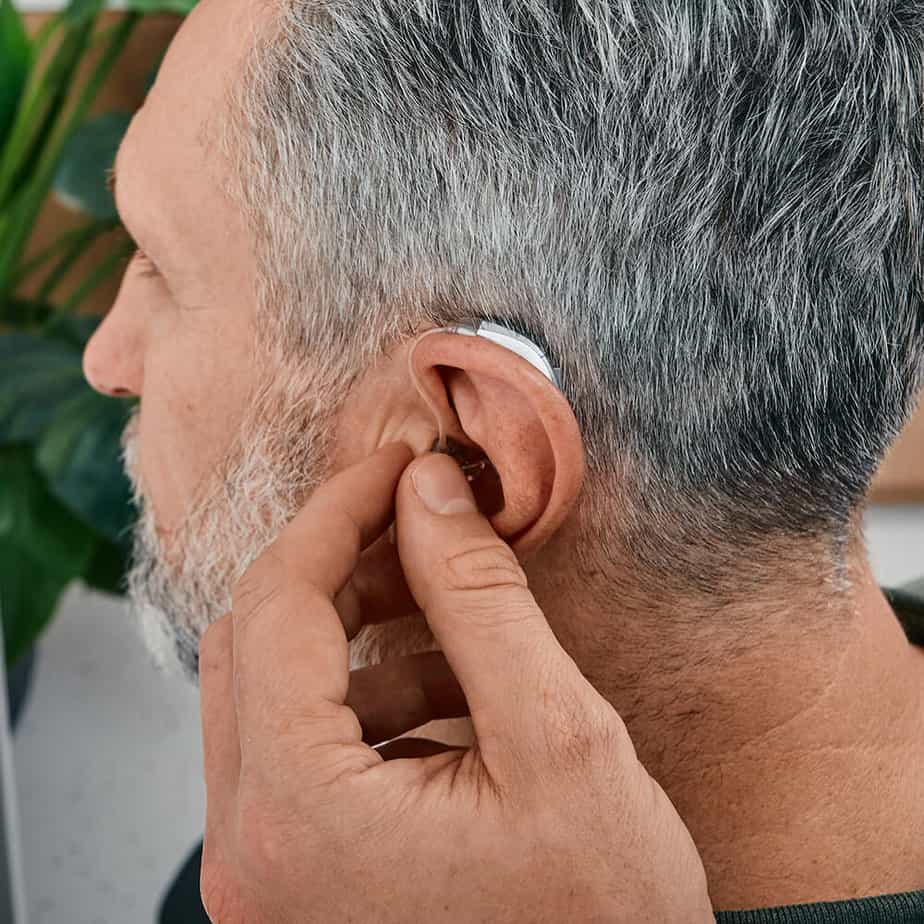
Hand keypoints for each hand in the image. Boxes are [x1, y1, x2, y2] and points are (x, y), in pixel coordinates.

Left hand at [198, 444, 713, 922]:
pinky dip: (365, 697)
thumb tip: (428, 489)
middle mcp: (249, 852)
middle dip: (339, 564)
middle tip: (421, 522)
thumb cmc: (602, 923)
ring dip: (359, 632)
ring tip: (453, 612)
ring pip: (272, 692)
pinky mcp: (294, 880)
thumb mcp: (559, 740)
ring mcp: (262, 874)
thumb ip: (480, 599)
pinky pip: (300, 748)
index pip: (277, 606)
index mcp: (298, 815)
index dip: (337, 512)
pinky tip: (449, 690)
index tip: (399, 464)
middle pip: (254, 644)